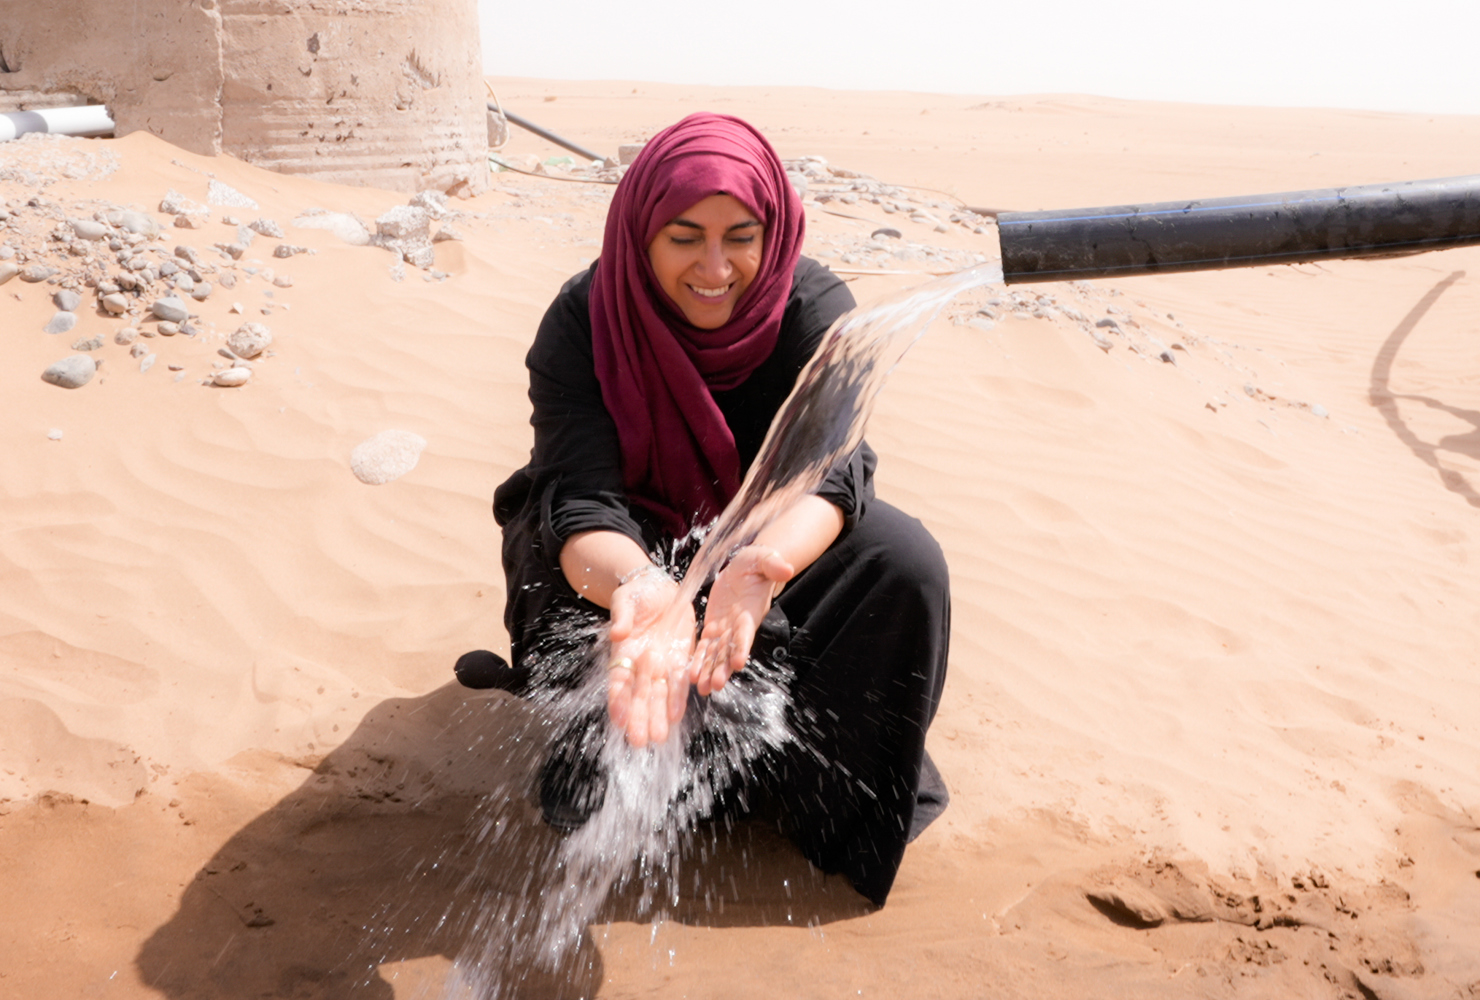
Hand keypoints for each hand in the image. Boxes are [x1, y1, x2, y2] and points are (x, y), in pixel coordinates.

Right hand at [606, 567, 694, 747]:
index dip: (618, 700)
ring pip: (658, 695)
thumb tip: (618, 633)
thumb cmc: (636, 594)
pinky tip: (676, 716)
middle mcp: (640, 665)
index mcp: (622, 652)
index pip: (618, 681)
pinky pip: (679, 683)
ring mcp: (660, 665)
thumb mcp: (626, 600)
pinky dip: (678, 699)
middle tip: (639, 741)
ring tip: (659, 737)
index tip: (618, 719)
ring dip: (658, 716)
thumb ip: (622, 617)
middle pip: (638, 696)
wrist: (660, 588)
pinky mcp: (680, 659)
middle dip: (639, 718)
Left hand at [691, 546, 794, 695]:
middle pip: (730, 650)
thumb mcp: (763, 558)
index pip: (745, 632)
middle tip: (715, 685)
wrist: (746, 568)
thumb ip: (773, 565)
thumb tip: (788, 568)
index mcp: (750, 612)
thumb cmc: (756, 563)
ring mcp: (726, 628)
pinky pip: (705, 646)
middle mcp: (739, 625)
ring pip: (716, 653)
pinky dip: (699, 659)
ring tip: (702, 689)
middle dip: (722, 668)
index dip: (741, 647)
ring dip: (709, 670)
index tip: (737, 663)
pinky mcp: (713, 626)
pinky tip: (691, 675)